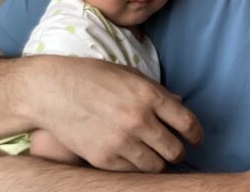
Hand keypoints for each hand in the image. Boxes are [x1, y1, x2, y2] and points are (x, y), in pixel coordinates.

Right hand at [27, 55, 202, 171]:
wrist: (53, 90)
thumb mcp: (131, 76)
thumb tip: (181, 104)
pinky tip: (134, 158)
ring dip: (160, 163)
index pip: (187, 123)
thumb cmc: (94, 77)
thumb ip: (158, 92)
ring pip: (156, 166)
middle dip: (179, 151)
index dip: (196, 134)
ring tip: (156, 157)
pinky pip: (131, 173)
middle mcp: (139, 120)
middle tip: (175, 150)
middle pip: (175, 150)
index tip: (196, 139)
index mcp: (149, 96)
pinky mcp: (103, 158)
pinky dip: (136, 168)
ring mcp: (121, 141)